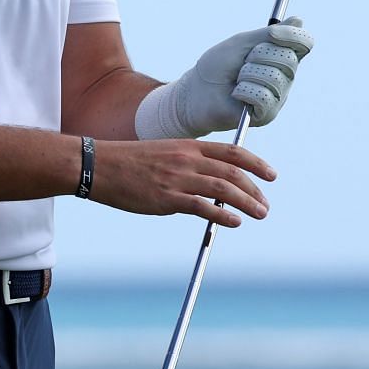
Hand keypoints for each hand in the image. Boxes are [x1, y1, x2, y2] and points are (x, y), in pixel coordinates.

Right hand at [89, 138, 275, 227]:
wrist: (98, 166)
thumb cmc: (128, 163)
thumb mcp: (162, 153)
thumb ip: (187, 165)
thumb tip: (209, 187)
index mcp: (187, 146)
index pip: (232, 152)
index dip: (256, 164)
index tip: (271, 175)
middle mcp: (187, 160)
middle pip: (233, 173)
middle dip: (254, 190)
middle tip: (264, 204)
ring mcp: (178, 178)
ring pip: (224, 189)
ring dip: (247, 202)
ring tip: (260, 213)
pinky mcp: (167, 198)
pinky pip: (204, 207)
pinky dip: (223, 215)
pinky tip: (234, 222)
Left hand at [135, 17, 314, 138]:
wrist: (196, 92)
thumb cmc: (217, 67)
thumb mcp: (241, 43)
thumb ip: (268, 34)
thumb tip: (299, 21)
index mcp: (281, 56)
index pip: (304, 43)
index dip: (292, 36)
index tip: (272, 34)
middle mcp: (285, 76)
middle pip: (288, 58)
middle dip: (258, 56)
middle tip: (242, 62)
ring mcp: (278, 95)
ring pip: (273, 77)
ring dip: (247, 74)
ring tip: (236, 80)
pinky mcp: (268, 114)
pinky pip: (264, 97)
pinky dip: (244, 91)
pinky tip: (236, 93)